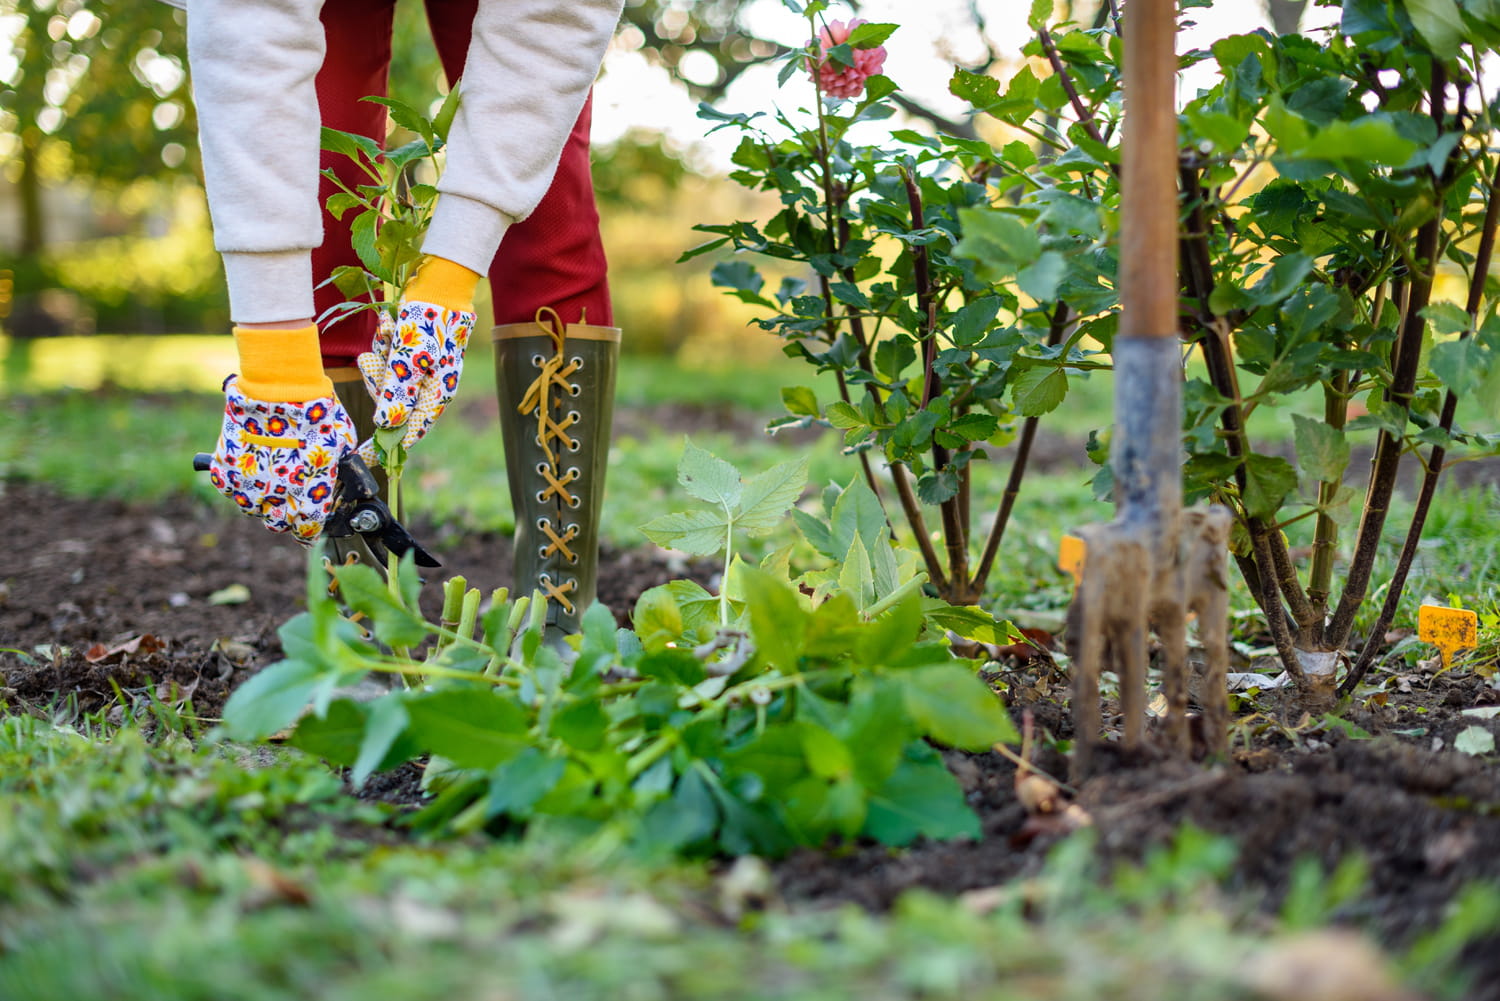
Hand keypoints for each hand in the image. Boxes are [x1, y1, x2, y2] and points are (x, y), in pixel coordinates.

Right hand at [208, 377, 357, 542]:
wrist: (279, 389)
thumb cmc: (317, 414)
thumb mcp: (340, 445)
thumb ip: (336, 468)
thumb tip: (339, 473)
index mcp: (309, 496)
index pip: (307, 531)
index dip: (310, 530)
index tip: (310, 526)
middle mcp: (277, 498)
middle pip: (277, 524)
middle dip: (285, 516)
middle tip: (289, 499)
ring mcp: (247, 486)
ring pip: (252, 508)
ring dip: (260, 499)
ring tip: (269, 478)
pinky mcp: (225, 471)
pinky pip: (230, 487)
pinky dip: (239, 482)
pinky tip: (249, 466)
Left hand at [356, 300, 474, 459]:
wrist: (440, 282)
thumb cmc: (430, 320)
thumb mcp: (411, 358)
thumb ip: (397, 391)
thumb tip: (384, 424)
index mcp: (437, 394)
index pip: (410, 430)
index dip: (386, 445)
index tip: (361, 459)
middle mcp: (428, 386)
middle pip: (391, 404)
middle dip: (378, 382)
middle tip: (375, 360)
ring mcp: (418, 370)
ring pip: (385, 380)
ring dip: (379, 358)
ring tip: (387, 333)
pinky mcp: (408, 354)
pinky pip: (386, 360)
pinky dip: (383, 344)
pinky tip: (387, 326)